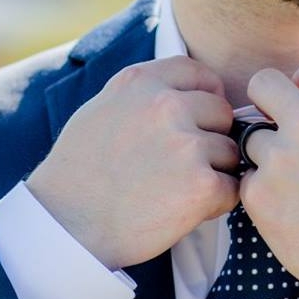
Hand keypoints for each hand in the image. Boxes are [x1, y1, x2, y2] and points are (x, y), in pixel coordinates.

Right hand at [25, 56, 239, 269]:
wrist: (66, 224)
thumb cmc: (78, 171)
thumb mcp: (102, 108)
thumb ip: (143, 93)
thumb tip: (184, 91)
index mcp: (142, 82)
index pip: (199, 74)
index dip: (206, 98)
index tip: (199, 120)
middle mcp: (166, 105)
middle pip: (222, 113)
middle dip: (210, 138)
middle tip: (181, 165)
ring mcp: (186, 144)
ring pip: (230, 152)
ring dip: (213, 172)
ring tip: (176, 190)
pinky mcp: (201, 185)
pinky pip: (232, 188)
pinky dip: (216, 203)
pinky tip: (185, 210)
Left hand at [239, 57, 298, 292]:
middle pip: (263, 82)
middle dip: (266, 101)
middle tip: (277, 127)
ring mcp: (281, 157)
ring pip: (252, 136)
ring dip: (266, 155)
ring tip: (296, 185)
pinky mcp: (259, 193)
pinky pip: (247, 178)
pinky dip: (262, 191)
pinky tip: (289, 210)